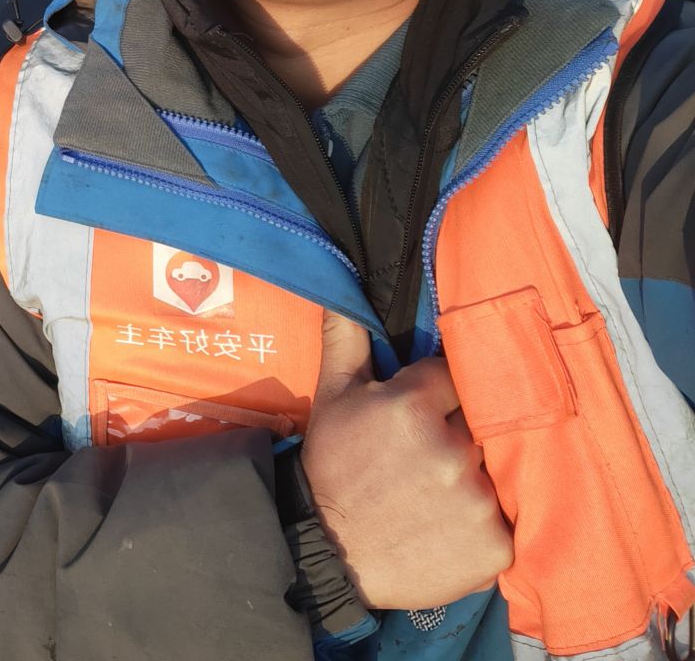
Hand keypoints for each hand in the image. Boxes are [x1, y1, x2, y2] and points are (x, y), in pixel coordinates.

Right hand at [300, 311, 512, 610]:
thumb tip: (343, 285)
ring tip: (439, 493)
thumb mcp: (332, 397)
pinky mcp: (496, 545)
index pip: (458, 377)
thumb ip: (347, 339)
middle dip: (462, 432)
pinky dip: (489, 521)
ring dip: (477, 476)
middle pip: (482, 422)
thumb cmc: (331, 469)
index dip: (442, 394)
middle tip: (430, 457)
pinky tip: (455, 524)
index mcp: (412, 406)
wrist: (329, 554)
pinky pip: (510, 518)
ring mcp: (478, 500)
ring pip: (497, 469)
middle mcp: (452, 450)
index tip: (425, 414)